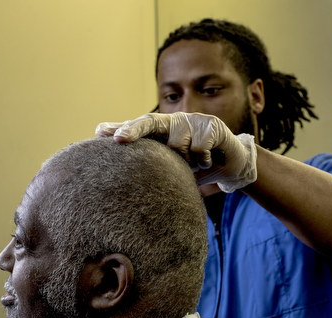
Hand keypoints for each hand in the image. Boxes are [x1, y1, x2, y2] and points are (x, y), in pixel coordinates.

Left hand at [96, 112, 256, 192]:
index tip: (99, 133)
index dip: (119, 128)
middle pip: (150, 122)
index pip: (137, 128)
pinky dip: (204, 159)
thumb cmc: (197, 168)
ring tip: (196, 163)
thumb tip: (123, 184)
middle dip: (133, 131)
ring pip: (178, 140)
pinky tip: (210, 160)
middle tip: (119, 140)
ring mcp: (193, 120)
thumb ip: (152, 170)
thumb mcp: (172, 170)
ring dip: (186, 158)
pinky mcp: (212, 124)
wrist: (232, 165)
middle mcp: (174, 121)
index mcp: (162, 131)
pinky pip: (200, 146)